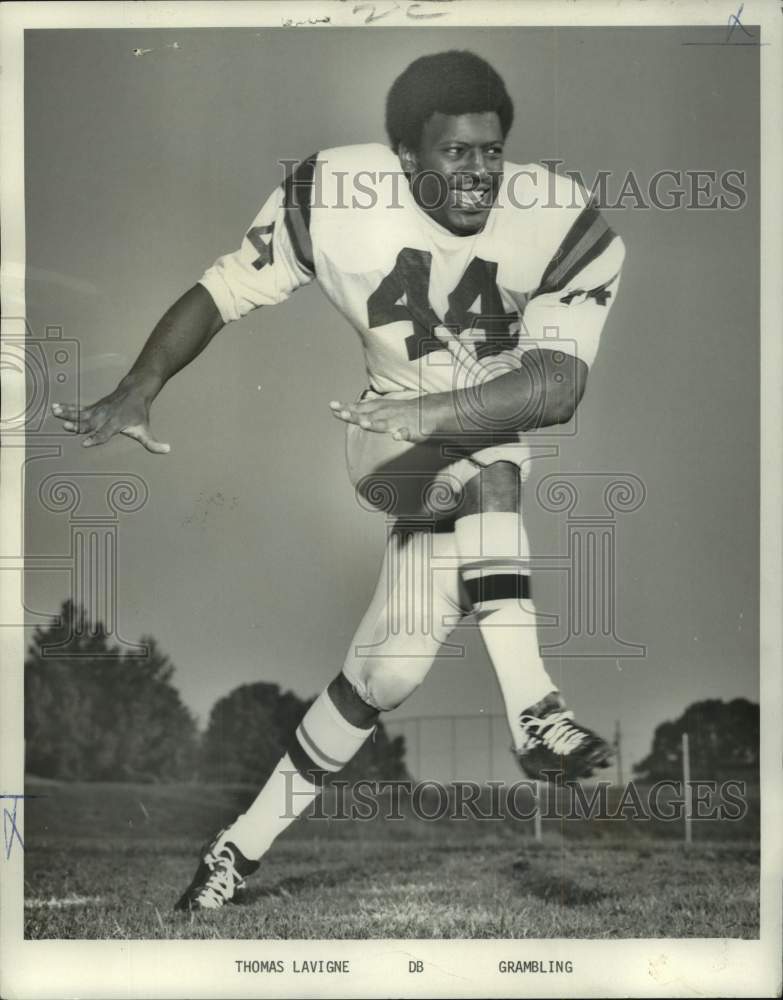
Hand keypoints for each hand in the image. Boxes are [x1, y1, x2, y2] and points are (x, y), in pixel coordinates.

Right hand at [51, 376, 169, 452]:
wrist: (135, 390)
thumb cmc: (139, 413)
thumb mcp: (146, 429)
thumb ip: (153, 443)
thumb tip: (167, 450)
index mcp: (116, 424)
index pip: (105, 433)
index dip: (96, 438)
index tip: (86, 443)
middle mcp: (104, 416)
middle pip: (89, 422)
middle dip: (78, 425)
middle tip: (66, 426)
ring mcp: (97, 411)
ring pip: (80, 413)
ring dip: (67, 413)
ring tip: (54, 411)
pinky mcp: (92, 407)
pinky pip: (77, 408)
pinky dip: (66, 407)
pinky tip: (54, 407)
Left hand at [329, 396, 431, 443]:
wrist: (431, 411)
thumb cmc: (403, 411)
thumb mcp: (383, 408)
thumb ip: (366, 410)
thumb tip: (347, 408)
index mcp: (380, 410)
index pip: (359, 409)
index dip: (346, 408)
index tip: (332, 406)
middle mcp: (387, 414)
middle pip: (368, 415)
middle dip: (355, 415)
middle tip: (341, 413)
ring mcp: (400, 421)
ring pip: (386, 423)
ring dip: (375, 423)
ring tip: (365, 424)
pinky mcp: (414, 430)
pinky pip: (408, 433)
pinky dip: (402, 433)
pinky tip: (397, 436)